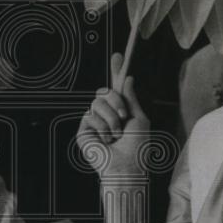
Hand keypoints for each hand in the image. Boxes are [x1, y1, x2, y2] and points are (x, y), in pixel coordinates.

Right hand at [77, 53, 150, 177]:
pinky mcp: (83, 131)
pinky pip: (90, 115)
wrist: (126, 166)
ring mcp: (93, 122)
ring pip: (97, 102)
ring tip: (115, 135)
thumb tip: (127, 78)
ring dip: (112, 119)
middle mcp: (105, 114)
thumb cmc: (136, 148)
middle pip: (104, 91)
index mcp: (120, 110)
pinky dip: (102, 127)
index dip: (115, 70)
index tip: (119, 55)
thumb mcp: (139, 118)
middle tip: (123, 116)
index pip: (115, 87)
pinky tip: (105, 140)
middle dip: (116, 101)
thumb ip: (131, 98)